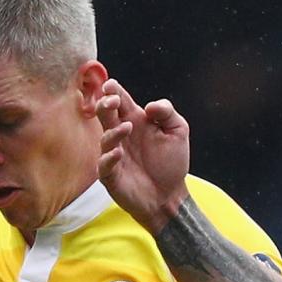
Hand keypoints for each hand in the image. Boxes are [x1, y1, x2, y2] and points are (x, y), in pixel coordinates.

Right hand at [96, 80, 191, 233]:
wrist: (170, 196)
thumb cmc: (171, 163)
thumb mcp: (178, 131)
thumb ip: (167, 112)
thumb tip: (150, 106)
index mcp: (134, 120)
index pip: (119, 100)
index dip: (112, 91)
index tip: (111, 86)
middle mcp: (121, 136)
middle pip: (105, 114)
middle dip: (105, 104)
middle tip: (111, 100)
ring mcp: (114, 155)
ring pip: (104, 138)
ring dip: (113, 132)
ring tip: (127, 128)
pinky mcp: (111, 175)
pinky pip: (104, 165)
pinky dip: (109, 158)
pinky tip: (118, 154)